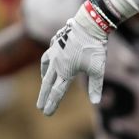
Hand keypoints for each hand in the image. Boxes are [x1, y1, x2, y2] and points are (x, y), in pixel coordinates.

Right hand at [36, 0, 109, 115]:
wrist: (89, 25)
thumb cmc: (95, 48)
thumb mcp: (98, 69)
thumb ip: (95, 87)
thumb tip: (95, 103)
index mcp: (66, 72)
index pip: (57, 92)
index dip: (52, 104)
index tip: (47, 113)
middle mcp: (57, 64)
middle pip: (47, 84)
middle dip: (44, 97)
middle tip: (40, 108)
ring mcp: (54, 53)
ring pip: (45, 70)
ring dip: (44, 80)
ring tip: (44, 86)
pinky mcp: (55, 44)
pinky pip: (47, 57)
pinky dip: (45, 64)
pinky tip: (48, 64)